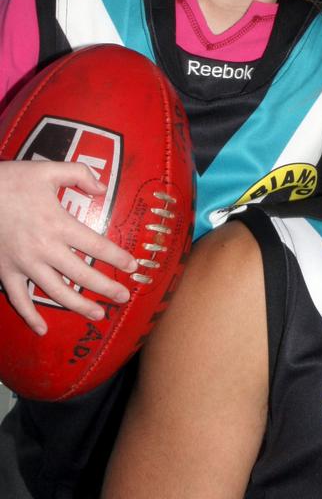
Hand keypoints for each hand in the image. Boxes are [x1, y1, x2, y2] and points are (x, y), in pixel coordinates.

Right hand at [0, 160, 137, 334]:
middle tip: (124, 297)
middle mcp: (44, 248)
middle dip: (106, 288)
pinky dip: (29, 316)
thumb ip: (78, 174)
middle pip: (81, 275)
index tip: (132, 266)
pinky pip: (18, 299)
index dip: (117, 257)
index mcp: (58, 224)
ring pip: (56, 291)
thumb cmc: (10, 180)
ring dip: (78, 306)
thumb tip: (101, 187)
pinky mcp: (5, 271)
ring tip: (98, 314)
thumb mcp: (46, 170)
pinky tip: (42, 329)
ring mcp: (24, 263)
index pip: (96, 245)